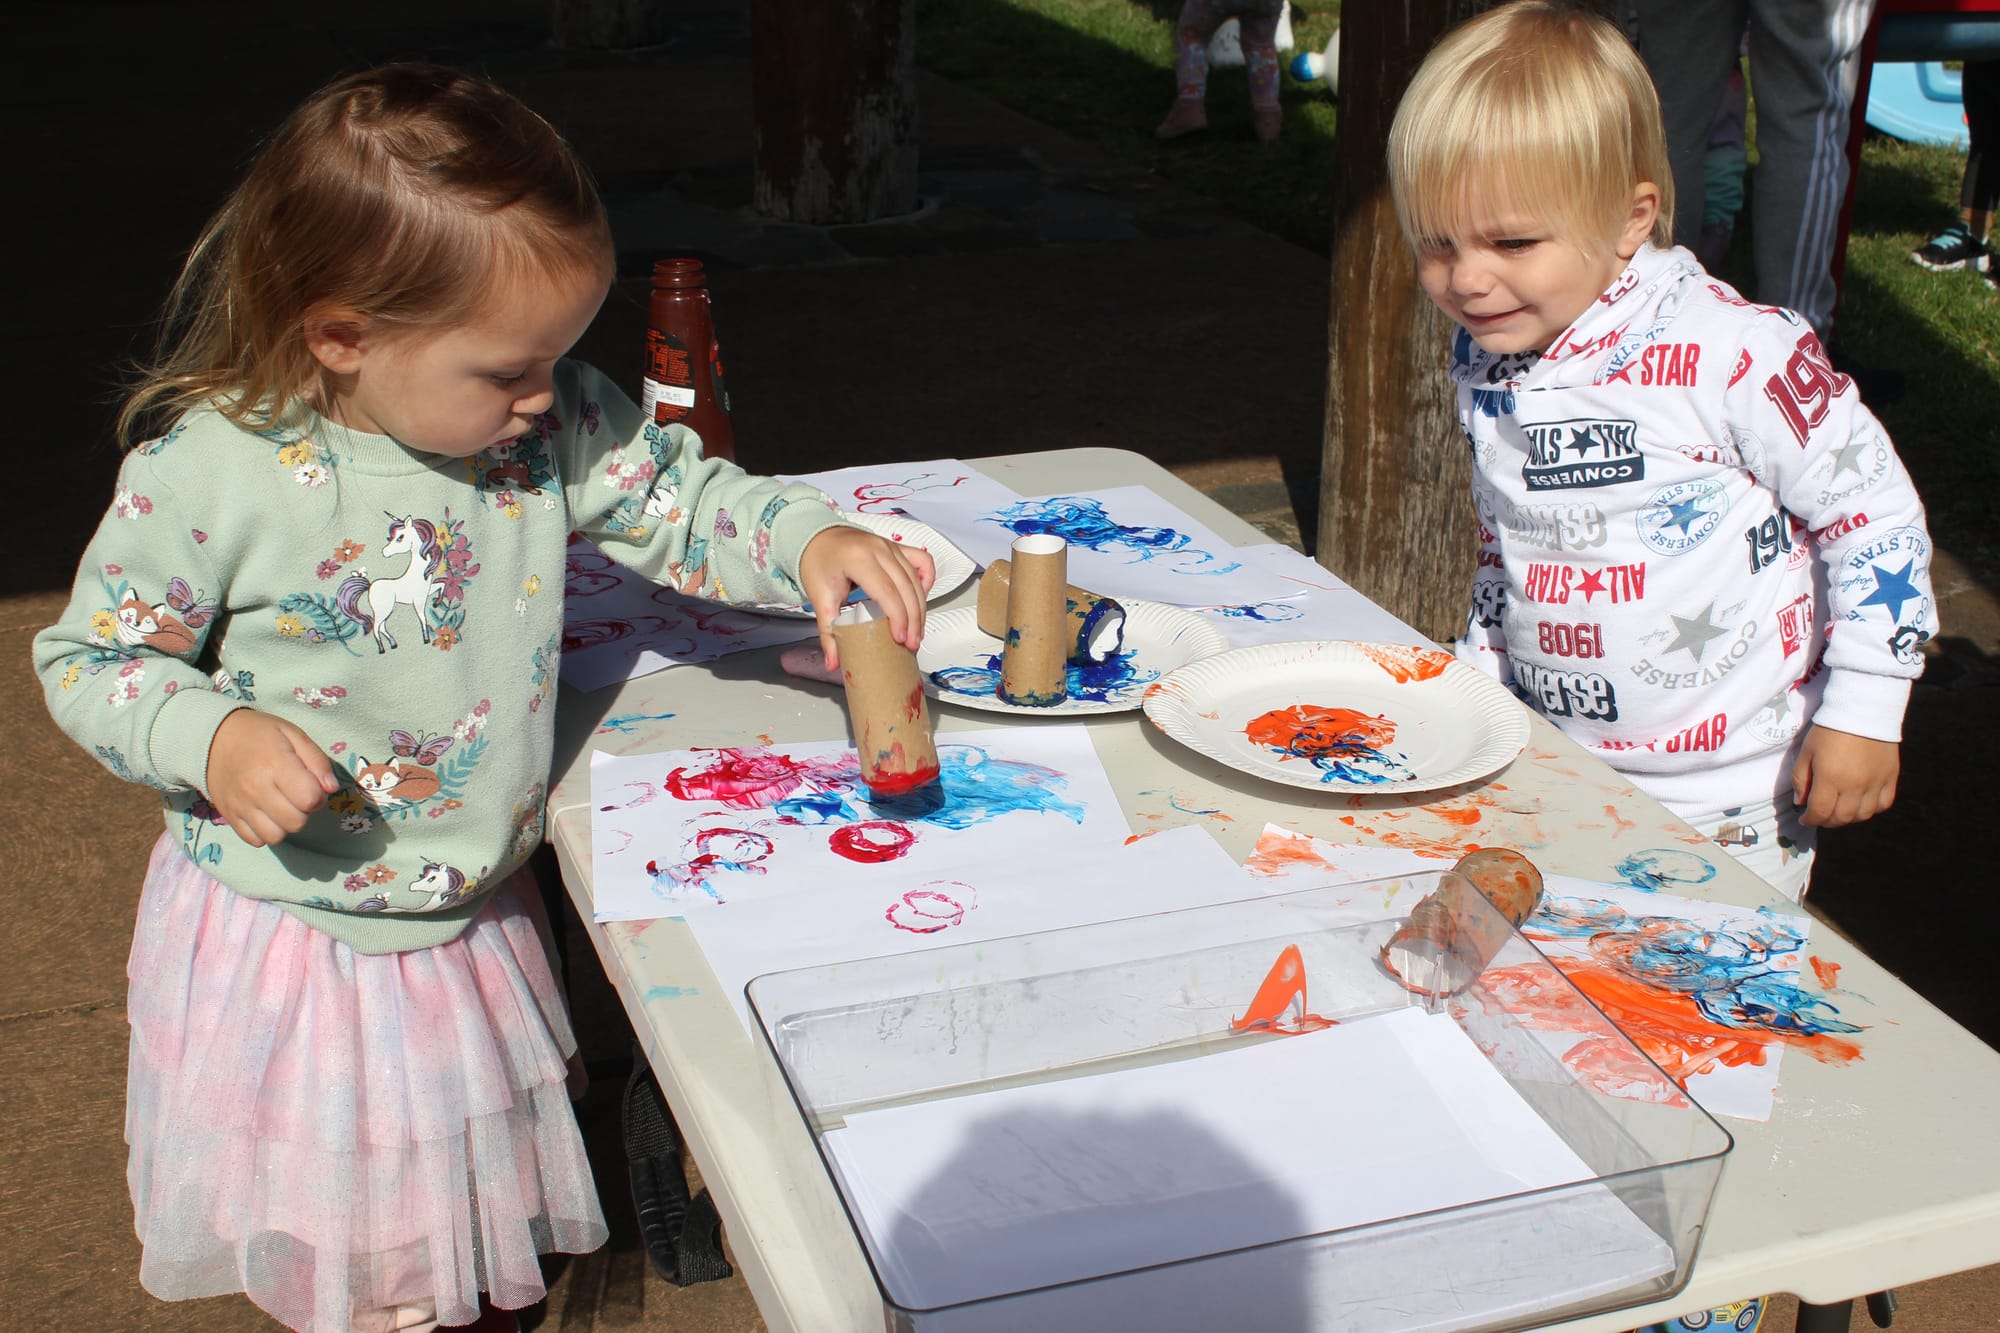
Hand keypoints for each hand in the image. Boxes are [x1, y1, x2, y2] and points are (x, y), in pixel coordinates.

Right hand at [205, 708, 340, 846]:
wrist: (213, 738)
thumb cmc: (259, 734)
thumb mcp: (293, 734)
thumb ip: (317, 761)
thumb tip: (331, 789)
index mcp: (275, 765)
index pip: (309, 799)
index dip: (318, 795)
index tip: (311, 785)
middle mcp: (255, 789)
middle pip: (295, 822)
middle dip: (304, 811)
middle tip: (296, 795)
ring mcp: (240, 806)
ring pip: (275, 837)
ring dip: (285, 825)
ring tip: (281, 806)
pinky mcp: (228, 816)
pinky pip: (255, 840)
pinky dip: (265, 832)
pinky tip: (266, 814)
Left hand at [799, 525, 934, 668]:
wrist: (816, 538)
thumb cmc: (817, 562)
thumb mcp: (819, 598)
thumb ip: (828, 632)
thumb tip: (834, 662)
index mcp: (858, 558)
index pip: (887, 592)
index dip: (898, 618)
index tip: (900, 639)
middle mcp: (878, 549)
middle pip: (906, 587)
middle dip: (913, 619)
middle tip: (911, 643)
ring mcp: (890, 546)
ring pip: (916, 579)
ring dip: (921, 607)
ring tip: (916, 631)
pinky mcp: (897, 548)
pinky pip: (923, 562)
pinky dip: (926, 580)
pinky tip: (920, 599)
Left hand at [1791, 725, 1899, 827]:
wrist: (1863, 710)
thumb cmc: (1829, 730)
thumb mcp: (1807, 751)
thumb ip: (1801, 779)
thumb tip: (1801, 802)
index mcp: (1831, 778)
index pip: (1820, 812)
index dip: (1810, 820)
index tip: (1805, 819)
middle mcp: (1855, 785)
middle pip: (1842, 817)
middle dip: (1827, 821)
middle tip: (1820, 816)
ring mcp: (1875, 782)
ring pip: (1863, 815)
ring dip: (1848, 818)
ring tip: (1839, 811)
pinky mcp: (1890, 777)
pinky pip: (1883, 804)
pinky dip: (1871, 809)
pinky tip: (1861, 804)